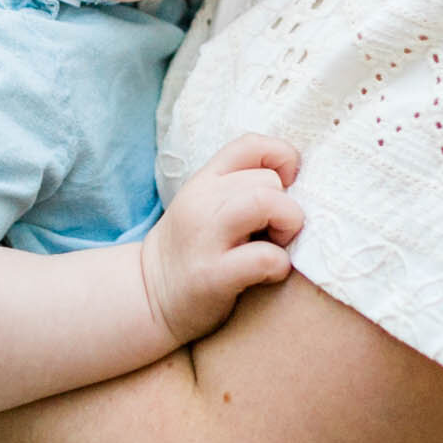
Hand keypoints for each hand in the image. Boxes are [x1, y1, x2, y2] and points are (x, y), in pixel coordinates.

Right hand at [140, 133, 302, 345]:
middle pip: (267, 179)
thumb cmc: (191, 250)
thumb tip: (294, 179)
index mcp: (204, 181)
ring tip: (277, 245)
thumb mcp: (205, 205)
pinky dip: (279, 265)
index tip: (285, 188)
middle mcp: (201, 202)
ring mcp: (205, 238)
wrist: (148, 298)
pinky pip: (264, 257)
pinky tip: (269, 273)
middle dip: (287, 205)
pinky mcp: (212, 276)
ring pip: (266, 203)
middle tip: (277, 231)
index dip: (282, 159)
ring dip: (287, 225)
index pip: (251, 144)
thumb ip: (239, 186)